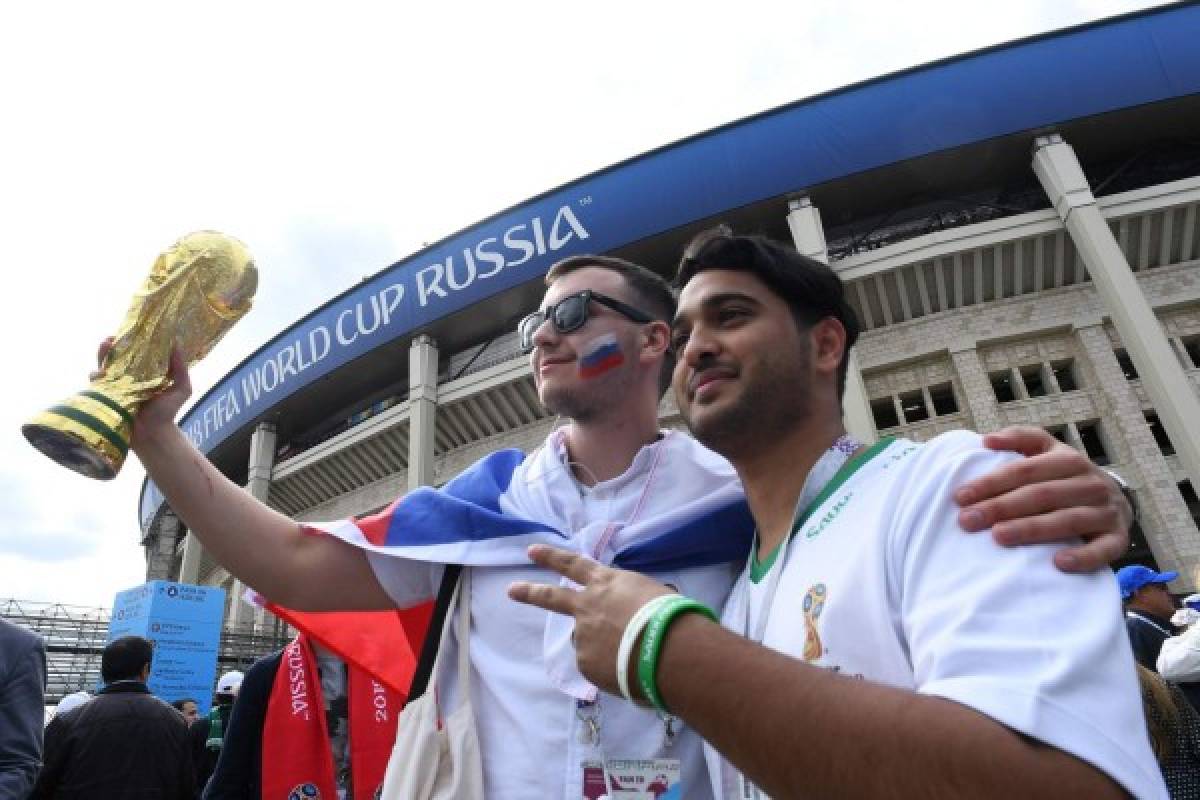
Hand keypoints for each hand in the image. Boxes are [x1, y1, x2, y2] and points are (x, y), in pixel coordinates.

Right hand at [92, 336, 192, 446]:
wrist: (154, 435)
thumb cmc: (168, 413)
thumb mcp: (181, 389)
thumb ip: (181, 369)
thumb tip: (176, 345)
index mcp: (144, 374)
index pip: (135, 354)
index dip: (130, 342)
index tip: (130, 332)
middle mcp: (128, 379)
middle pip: (115, 358)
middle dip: (111, 346)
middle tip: (111, 338)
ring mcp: (116, 388)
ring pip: (103, 367)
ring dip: (101, 356)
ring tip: (105, 346)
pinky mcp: (107, 399)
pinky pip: (96, 385)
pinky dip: (96, 376)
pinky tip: (100, 372)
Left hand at [507, 544, 673, 698]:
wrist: (666, 648)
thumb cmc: (669, 615)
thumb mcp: (652, 595)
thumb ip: (631, 602)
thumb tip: (631, 618)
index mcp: (608, 583)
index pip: (574, 565)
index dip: (552, 557)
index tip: (532, 551)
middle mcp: (588, 605)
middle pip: (551, 597)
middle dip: (530, 592)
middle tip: (511, 590)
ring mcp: (582, 634)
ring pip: (586, 641)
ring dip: (599, 648)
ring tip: (624, 655)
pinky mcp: (584, 661)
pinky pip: (598, 667)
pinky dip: (611, 669)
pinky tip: (628, 669)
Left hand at [954, 426, 1131, 572]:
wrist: (1114, 500)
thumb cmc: (1065, 477)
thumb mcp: (1048, 450)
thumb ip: (1020, 439)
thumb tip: (986, 440)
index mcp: (1068, 460)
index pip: (1025, 470)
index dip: (992, 482)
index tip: (960, 497)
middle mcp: (1090, 483)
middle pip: (1041, 495)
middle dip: (1001, 507)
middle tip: (968, 520)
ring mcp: (1106, 511)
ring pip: (1067, 520)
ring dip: (1031, 529)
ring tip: (999, 537)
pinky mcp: (1118, 538)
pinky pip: (1104, 550)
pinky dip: (1083, 557)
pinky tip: (1057, 563)